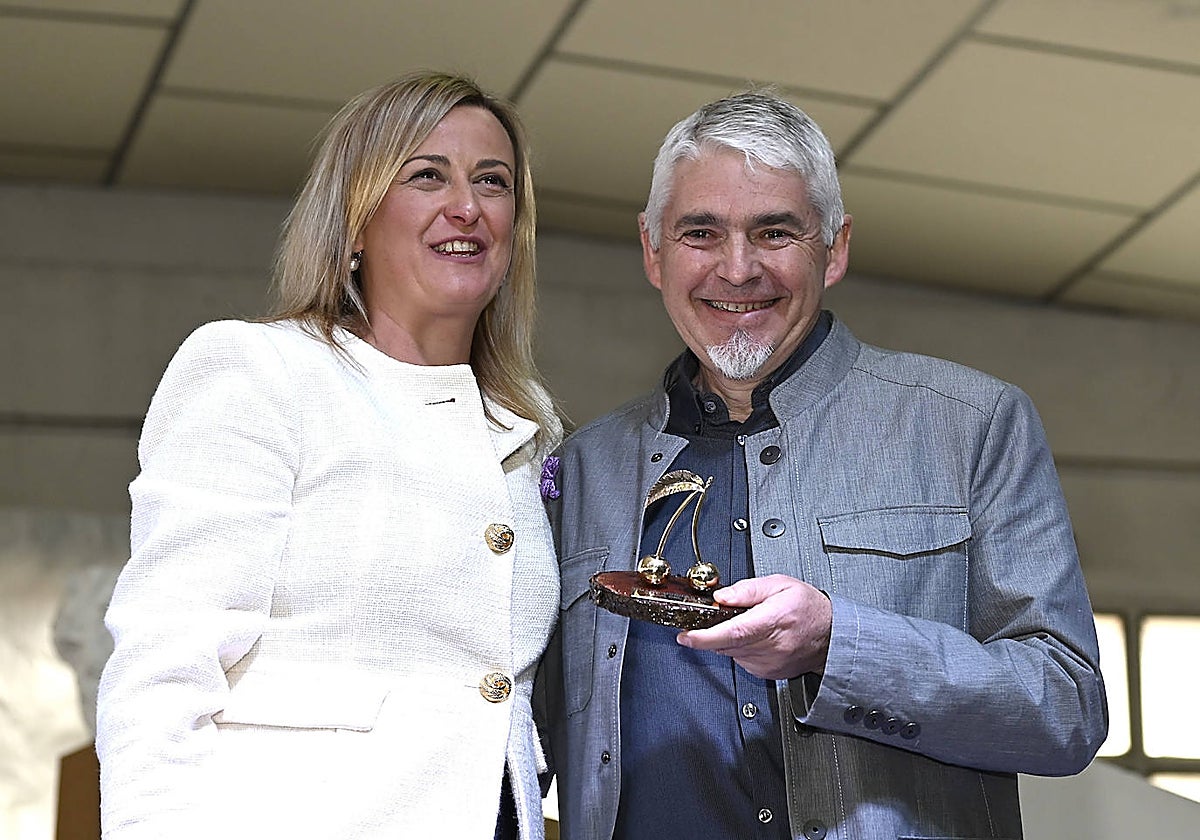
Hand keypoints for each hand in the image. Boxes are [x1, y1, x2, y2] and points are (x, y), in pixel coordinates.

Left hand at [676, 574, 831, 679]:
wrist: (832, 635)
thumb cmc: (809, 608)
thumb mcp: (780, 584)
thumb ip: (748, 590)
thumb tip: (722, 596)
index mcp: (774, 621)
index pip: (733, 632)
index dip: (705, 636)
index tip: (686, 636)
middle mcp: (771, 646)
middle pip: (726, 644)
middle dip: (711, 632)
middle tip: (713, 618)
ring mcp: (769, 663)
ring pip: (731, 653)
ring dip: (728, 639)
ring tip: (747, 623)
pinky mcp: (767, 672)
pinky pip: (741, 660)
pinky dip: (739, 648)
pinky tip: (754, 637)